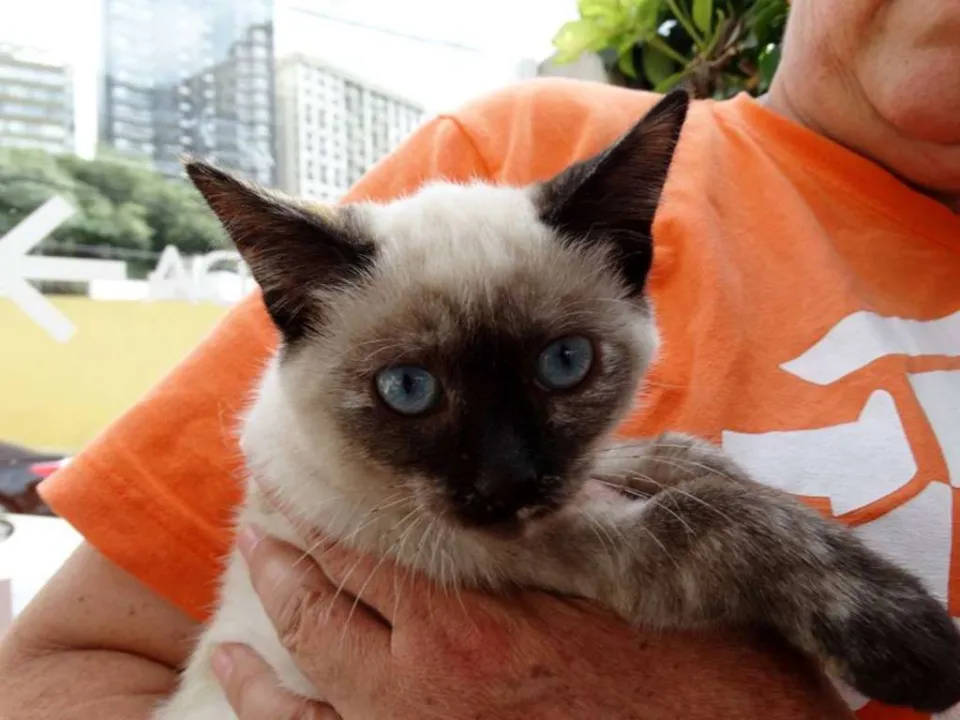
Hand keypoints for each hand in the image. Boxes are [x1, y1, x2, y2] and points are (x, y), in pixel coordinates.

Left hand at [213, 525, 853, 719]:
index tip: (289, 479)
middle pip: (317, 611)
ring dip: (266, 628)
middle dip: (280, 556)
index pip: (358, 553)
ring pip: (305, 686)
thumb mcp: (626, 554)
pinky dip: (280, 712)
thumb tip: (529, 470)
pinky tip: (247, 681)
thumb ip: (563, 505)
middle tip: (261, 513)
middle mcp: (426, 688)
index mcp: (470, 621)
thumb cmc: (690, 650)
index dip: (313, 513)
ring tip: (253, 571)